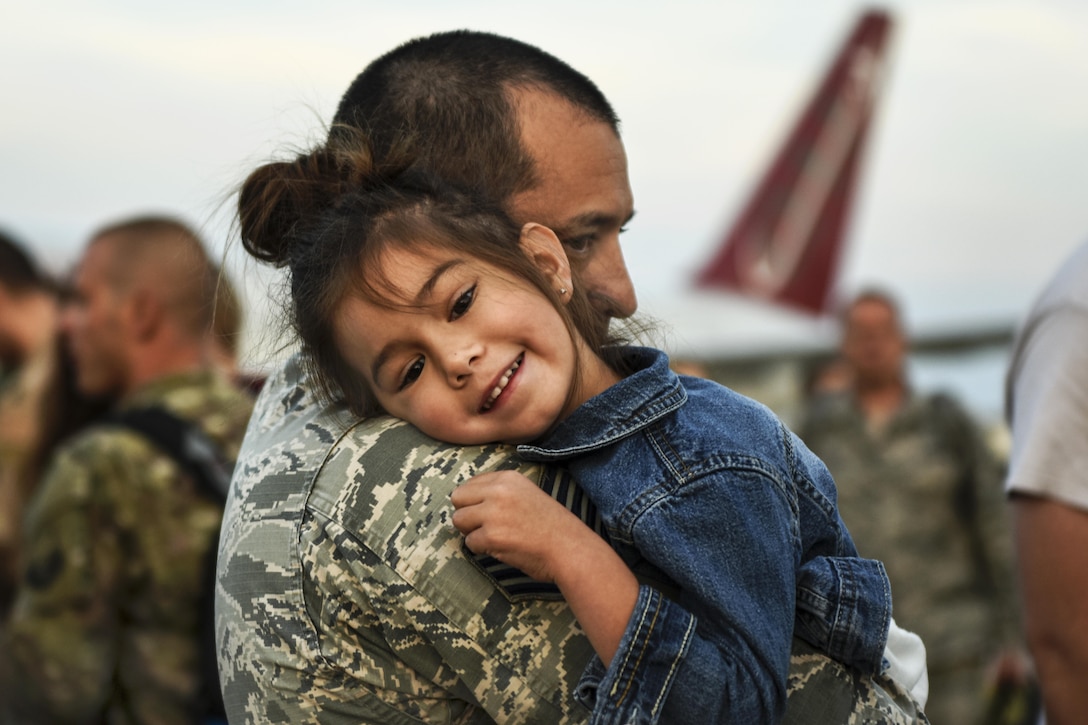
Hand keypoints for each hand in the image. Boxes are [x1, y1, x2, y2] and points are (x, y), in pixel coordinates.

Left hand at [451, 470, 587, 581]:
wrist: (569, 548)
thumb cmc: (549, 525)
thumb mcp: (526, 494)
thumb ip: (499, 491)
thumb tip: (467, 500)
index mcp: (508, 477)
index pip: (469, 484)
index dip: (474, 502)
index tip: (490, 513)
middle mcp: (498, 490)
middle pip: (457, 498)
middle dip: (467, 514)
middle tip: (485, 526)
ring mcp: (493, 513)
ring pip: (459, 520)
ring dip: (472, 532)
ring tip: (494, 537)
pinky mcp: (491, 536)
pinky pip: (469, 542)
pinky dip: (482, 549)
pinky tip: (502, 547)